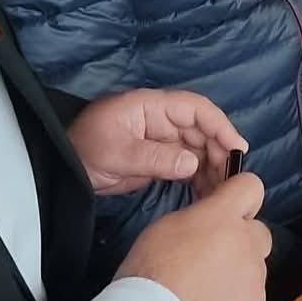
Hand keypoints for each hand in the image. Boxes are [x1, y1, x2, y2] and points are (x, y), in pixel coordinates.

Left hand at [68, 88, 246, 196]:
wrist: (64, 168)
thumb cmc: (84, 150)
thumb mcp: (118, 154)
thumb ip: (156, 158)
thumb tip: (192, 163)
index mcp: (151, 107)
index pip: (195, 109)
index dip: (219, 125)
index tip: (237, 147)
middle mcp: (161, 120)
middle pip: (201, 130)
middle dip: (219, 152)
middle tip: (230, 179)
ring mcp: (161, 139)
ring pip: (197, 148)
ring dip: (211, 167)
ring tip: (220, 191)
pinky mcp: (159, 157)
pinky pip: (186, 163)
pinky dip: (198, 177)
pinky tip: (206, 193)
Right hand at [117, 173, 270, 300]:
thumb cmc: (149, 275)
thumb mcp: (163, 229)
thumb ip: (198, 220)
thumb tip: (208, 226)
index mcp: (223, 218)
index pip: (251, 187)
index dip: (238, 197)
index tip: (225, 210)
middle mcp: (247, 246)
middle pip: (258, 234)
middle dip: (240, 242)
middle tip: (210, 260)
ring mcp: (255, 282)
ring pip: (253, 272)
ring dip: (235, 278)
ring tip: (202, 296)